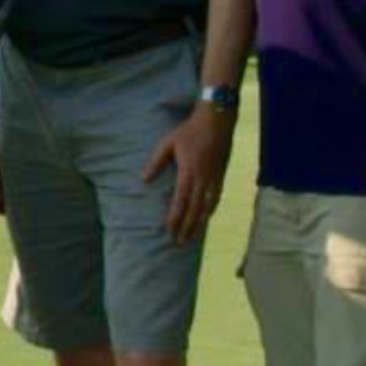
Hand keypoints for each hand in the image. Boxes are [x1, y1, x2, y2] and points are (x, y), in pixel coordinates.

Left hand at [143, 103, 233, 244]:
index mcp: (188, 172)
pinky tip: (206, 217)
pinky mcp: (221, 175)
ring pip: (207, 207)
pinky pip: (216, 198)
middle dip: (187, 228)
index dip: (175, 219)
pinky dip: (210, 210)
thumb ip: (156, 162)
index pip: (180, 202)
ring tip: (192, 237)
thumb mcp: (168, 143)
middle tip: (179, 243)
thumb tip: (144, 180)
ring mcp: (214, 179)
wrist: (216, 121)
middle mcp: (202, 179)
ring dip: (198, 223)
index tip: (169, 232)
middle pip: (194, 210)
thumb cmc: (189, 131)